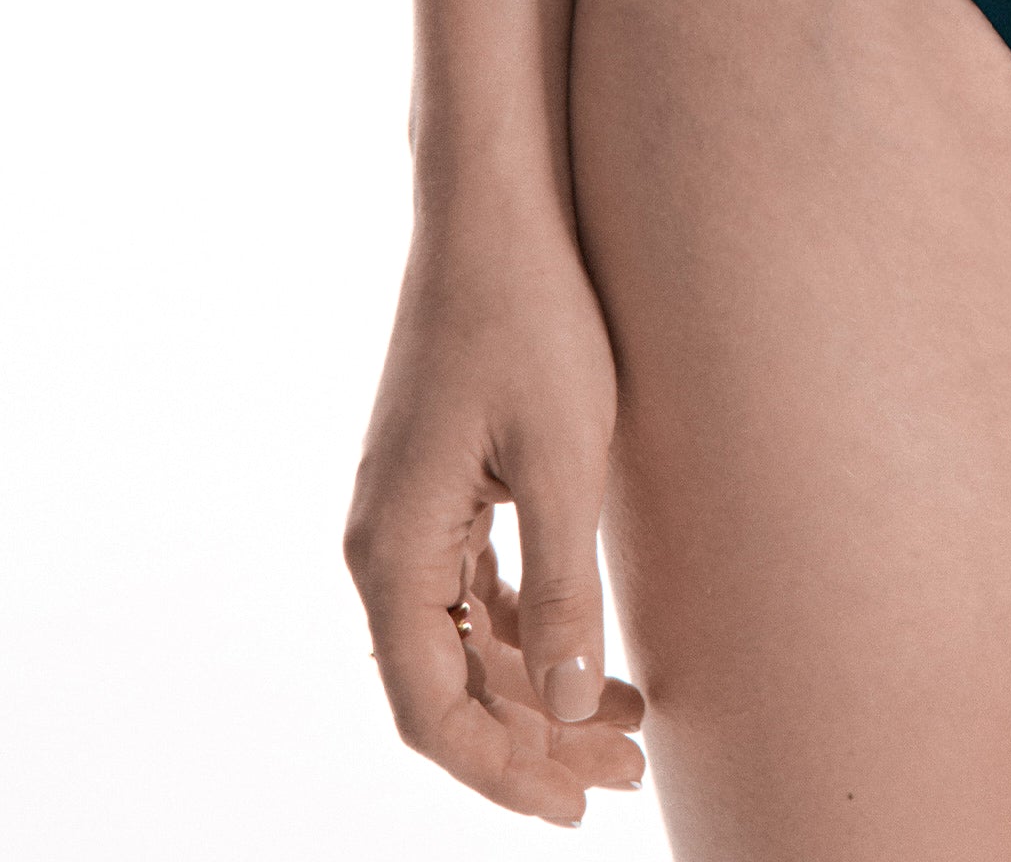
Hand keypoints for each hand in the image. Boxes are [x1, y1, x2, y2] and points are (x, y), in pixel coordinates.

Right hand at [343, 223, 647, 825]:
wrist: (496, 209)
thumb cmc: (532, 316)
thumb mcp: (566, 455)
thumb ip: (564, 584)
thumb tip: (564, 703)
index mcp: (394, 550)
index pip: (431, 709)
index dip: (501, 771)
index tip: (577, 805)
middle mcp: (381, 545)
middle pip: (446, 687)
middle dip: (531, 743)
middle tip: (625, 773)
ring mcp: (405, 516)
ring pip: (462, 643)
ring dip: (534, 690)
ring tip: (630, 722)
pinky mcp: (436, 487)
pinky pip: (470, 593)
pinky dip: (525, 631)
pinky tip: (587, 654)